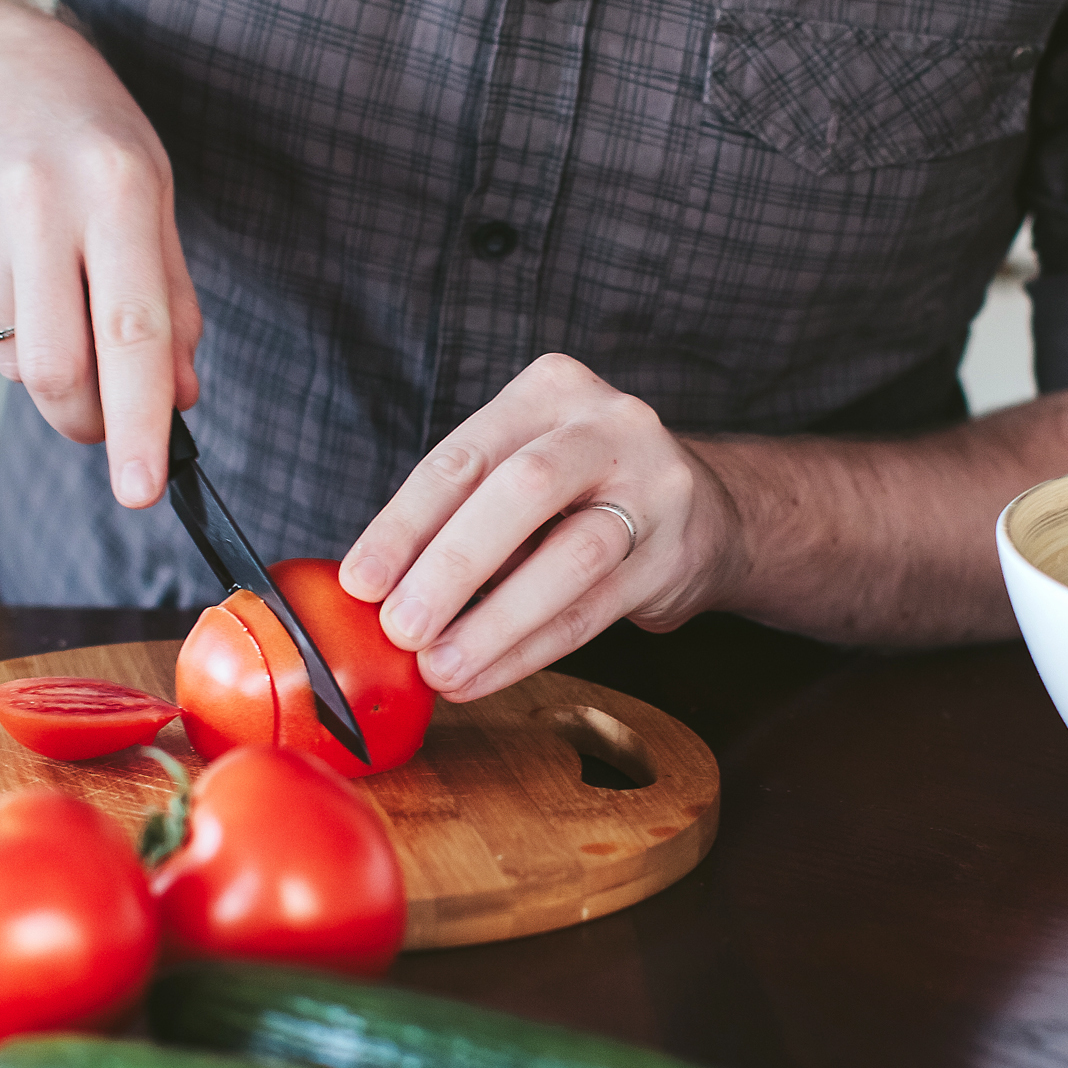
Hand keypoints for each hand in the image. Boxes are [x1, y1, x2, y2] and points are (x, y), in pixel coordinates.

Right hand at [0, 12, 200, 504]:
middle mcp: (42, 207)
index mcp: (117, 190)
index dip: (139, 422)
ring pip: (17, 361)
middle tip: (107, 425)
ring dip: (49, 367)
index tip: (144, 488)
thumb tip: (181, 395)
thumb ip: (172, 296)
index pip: (133, 333)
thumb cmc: (80, 129)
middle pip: (58, 368)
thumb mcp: (153, 190)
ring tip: (61, 298)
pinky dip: (10, 332)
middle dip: (87, 421)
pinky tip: (18, 272)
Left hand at [338, 354, 741, 699]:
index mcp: (549, 390)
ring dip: (495, 622)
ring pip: (570, 557)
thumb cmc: (582, 492)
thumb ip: (462, 512)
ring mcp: (654, 487)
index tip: (360, 583)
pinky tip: (485, 676)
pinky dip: (530, 651)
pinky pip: (593, 611)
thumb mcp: (524, 470)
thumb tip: (376, 589)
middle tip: (399, 628)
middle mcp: (608, 425)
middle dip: (452, 565)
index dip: (405, 523)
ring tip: (440, 668)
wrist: (706, 512)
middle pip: (523, 491)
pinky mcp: (677, 554)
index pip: (463, 456)